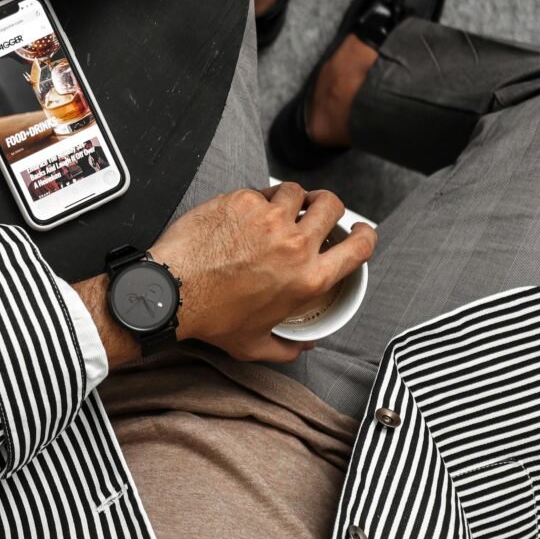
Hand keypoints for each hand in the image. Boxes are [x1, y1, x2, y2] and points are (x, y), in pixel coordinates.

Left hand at [151, 182, 375, 362]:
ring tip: (279, 207)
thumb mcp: (256, 345)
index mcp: (308, 279)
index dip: (365, 234)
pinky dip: (255, 199)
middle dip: (329, 205)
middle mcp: (295, 245)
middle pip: (332, 206)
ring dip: (291, 198)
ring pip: (295, 191)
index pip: (358, 248)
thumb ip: (287, 348)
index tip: (360, 229)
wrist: (174, 291)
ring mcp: (268, 219)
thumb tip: (303, 347)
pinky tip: (244, 212)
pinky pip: (258, 191)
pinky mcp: (241, 201)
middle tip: (318, 209)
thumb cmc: (212, 317)